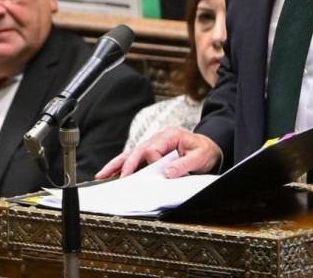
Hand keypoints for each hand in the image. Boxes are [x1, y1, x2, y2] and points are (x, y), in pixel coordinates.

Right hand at [95, 127, 220, 178]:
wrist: (210, 147)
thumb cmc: (205, 151)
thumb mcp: (200, 157)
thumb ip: (184, 164)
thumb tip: (167, 173)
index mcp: (170, 135)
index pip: (152, 149)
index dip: (151, 163)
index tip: (155, 174)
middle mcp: (158, 138)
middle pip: (136, 150)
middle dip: (123, 164)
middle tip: (111, 177)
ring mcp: (154, 145)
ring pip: (131, 154)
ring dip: (117, 165)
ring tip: (102, 175)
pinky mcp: (152, 152)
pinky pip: (135, 159)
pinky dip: (123, 166)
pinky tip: (113, 174)